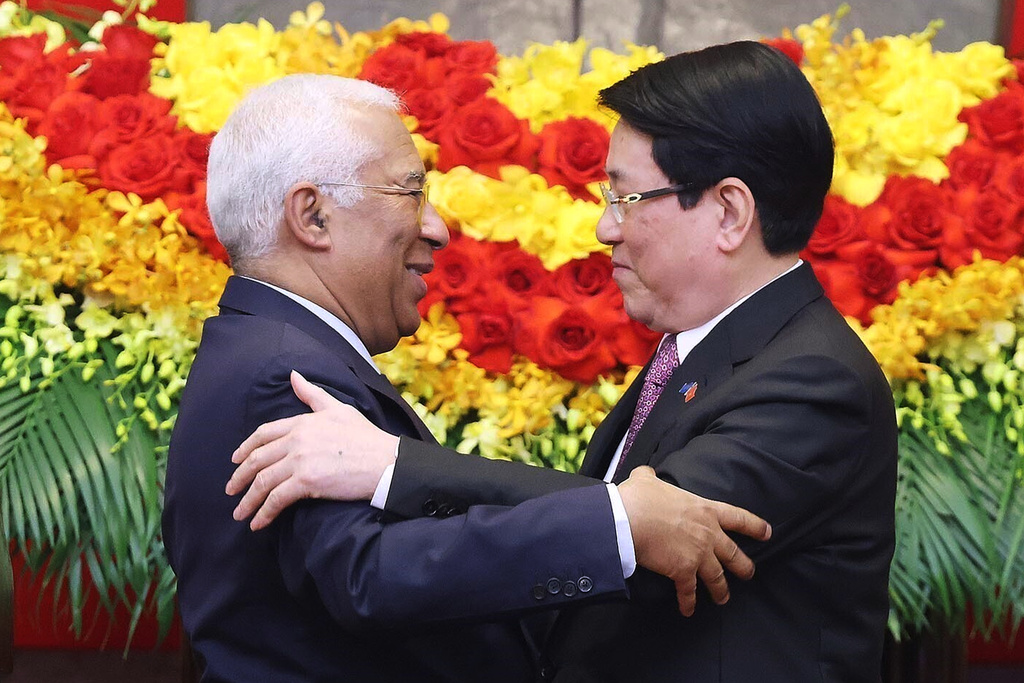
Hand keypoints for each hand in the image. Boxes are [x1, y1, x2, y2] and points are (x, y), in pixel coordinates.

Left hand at [225, 370, 398, 529]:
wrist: (386, 462)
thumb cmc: (367, 437)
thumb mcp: (339, 409)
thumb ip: (313, 394)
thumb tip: (293, 376)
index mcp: (303, 422)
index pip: (264, 434)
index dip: (246, 447)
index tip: (236, 460)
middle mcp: (297, 439)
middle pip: (258, 459)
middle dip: (240, 476)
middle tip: (231, 490)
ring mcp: (300, 460)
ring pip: (262, 482)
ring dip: (248, 500)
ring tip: (240, 513)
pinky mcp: (306, 482)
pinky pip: (276, 500)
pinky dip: (264, 513)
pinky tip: (258, 523)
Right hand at [616, 466, 770, 616]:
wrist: (628, 519)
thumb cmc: (639, 498)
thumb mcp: (647, 480)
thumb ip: (651, 477)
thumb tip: (646, 474)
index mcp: (704, 510)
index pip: (738, 518)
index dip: (755, 526)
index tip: (767, 533)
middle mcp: (708, 534)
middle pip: (734, 554)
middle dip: (744, 566)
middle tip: (749, 573)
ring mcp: (698, 554)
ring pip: (717, 577)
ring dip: (721, 590)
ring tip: (723, 599)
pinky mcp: (683, 571)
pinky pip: (689, 591)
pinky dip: (688, 603)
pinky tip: (688, 610)